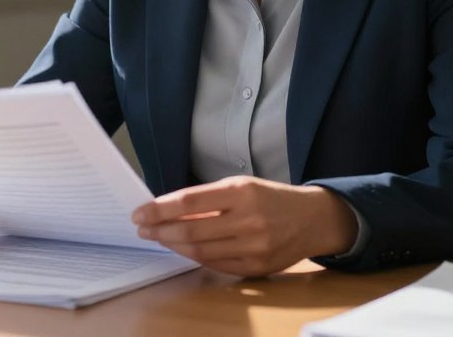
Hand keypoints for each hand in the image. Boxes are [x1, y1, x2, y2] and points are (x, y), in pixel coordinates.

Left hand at [131, 176, 357, 276]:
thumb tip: (167, 211)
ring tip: (159, 238)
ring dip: (173, 246)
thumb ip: (208, 199)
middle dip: (160, 230)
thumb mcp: (242, 186)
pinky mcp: (257, 267)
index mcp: (242, 191)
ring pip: (200, 251)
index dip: (160, 209)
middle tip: (143, 228)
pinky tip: (183, 249)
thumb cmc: (271, 198)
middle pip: (191, 231)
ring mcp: (254, 246)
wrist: (313, 219)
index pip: (190, 202)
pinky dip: (195, 257)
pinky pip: (216, 264)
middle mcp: (248, 219)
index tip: (139, 213)